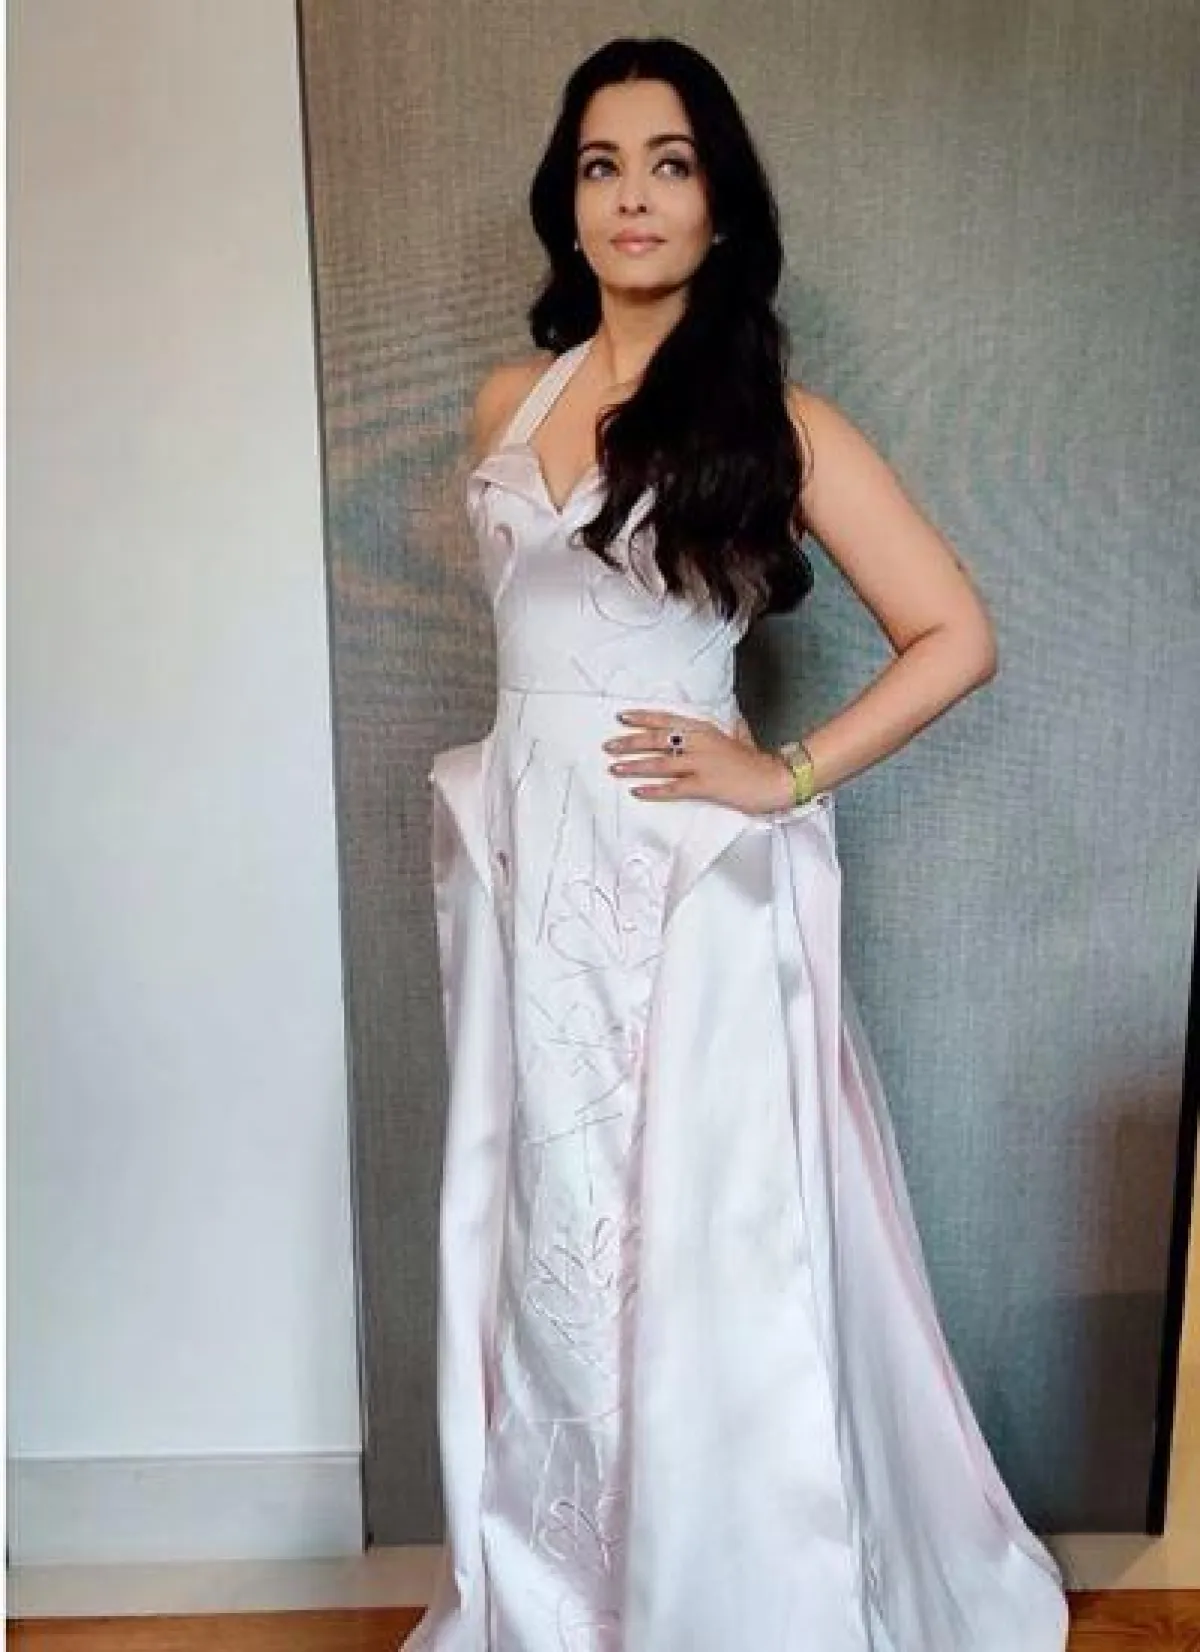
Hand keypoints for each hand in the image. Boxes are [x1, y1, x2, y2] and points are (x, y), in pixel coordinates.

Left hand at [602, 708, 796, 815]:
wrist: (775, 778)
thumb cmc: (758, 760)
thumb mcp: (742, 737)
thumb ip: (733, 731)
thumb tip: (735, 724)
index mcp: (705, 730)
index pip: (667, 719)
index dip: (643, 717)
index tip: (622, 717)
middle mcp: (699, 743)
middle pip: (657, 739)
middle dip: (630, 742)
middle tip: (610, 745)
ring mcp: (701, 764)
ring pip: (660, 763)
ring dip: (634, 765)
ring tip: (615, 768)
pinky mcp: (705, 785)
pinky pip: (673, 788)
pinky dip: (654, 790)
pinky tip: (638, 791)